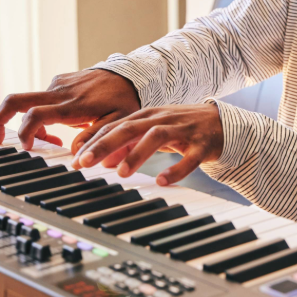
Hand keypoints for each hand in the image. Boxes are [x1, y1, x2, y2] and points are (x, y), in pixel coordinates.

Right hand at [0, 69, 140, 150]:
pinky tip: (62, 125)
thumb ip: (95, 138)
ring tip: (54, 140)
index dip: (25, 133)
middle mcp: (59, 92)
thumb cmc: (124, 101)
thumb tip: (74, 155)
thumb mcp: (117, 124)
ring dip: (32, 125)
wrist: (131, 75)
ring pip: (28, 105)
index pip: (35, 116)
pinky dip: (42, 115)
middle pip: (14, 101)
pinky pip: (41, 100)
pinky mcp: (59, 81)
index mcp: (72, 105)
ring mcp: (57, 84)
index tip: (29, 148)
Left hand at [71, 104, 223, 185]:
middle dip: (104, 145)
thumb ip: (129, 145)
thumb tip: (104, 161)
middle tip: (85, 162)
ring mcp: (183, 130)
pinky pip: (190, 157)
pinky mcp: (202, 144)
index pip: (114, 126)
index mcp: (147, 116)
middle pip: (129, 128)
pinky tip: (163, 181)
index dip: (93, 142)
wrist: (222, 122)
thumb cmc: (182, 128)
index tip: (74, 160)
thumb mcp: (153, 133)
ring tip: (122, 173)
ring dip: (137, 154)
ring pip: (156, 137)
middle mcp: (162, 119)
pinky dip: (176, 169)